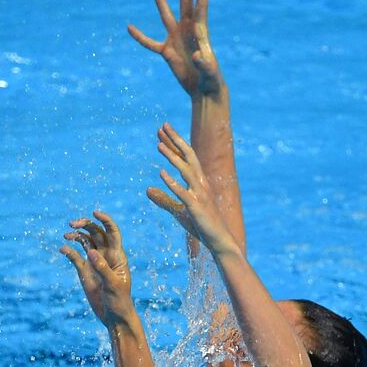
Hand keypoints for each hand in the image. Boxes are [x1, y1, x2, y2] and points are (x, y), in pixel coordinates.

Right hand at [60, 211, 134, 327]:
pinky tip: (63, 249)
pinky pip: (75, 257)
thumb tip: (92, 252)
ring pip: (85, 241)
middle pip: (96, 232)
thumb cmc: (120, 301)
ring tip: (66, 235)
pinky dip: (69, 251)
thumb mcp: (113, 285)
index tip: (94, 213)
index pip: (112, 232)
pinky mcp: (85, 271)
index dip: (105, 220)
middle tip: (72, 224)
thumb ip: (103, 268)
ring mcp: (95, 262)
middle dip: (85, 225)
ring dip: (76, 235)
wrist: (114, 317)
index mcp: (117, 255)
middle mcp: (106, 255)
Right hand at [128, 0, 222, 98]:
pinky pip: (150, 43)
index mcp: (200, 32)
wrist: (203, 90)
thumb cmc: (211, 80)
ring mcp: (176, 39)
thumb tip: (196, 55)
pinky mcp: (167, 52)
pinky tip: (129, 28)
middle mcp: (187, 31)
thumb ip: (204, 63)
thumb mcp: (209, 72)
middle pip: (185, 2)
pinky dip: (140, 37)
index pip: (200, 7)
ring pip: (166, 15)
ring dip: (161, 0)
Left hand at [147, 123, 236, 253]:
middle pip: (188, 157)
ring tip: (158, 145)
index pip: (186, 158)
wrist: (219, 241)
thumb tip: (147, 189)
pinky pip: (182, 192)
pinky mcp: (196, 207)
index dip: (174, 144)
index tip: (162, 130)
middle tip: (162, 126)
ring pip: (185, 171)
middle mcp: (201, 183)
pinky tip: (161, 173)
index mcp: (198, 182)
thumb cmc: (201, 225)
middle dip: (174, 141)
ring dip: (172, 157)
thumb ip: (164, 199)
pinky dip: (172, 183)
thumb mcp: (178, 211)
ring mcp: (200, 195)